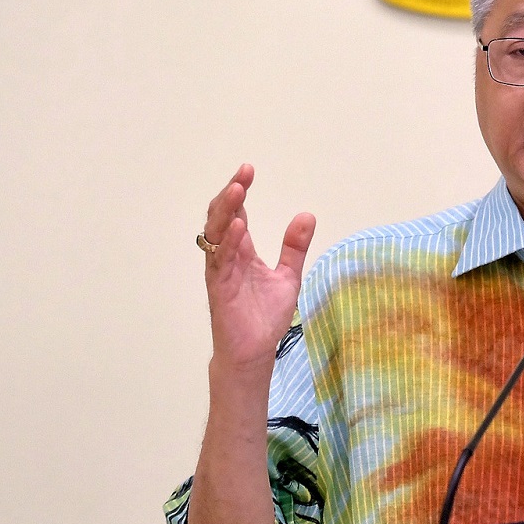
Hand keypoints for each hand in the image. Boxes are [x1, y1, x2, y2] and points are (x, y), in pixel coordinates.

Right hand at [201, 164, 315, 372]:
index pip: (238, 214)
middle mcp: (228, 257)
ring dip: (225, 212)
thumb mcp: (288, 275)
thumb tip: (307, 215)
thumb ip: (295, 247)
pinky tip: (237, 226)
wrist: (255, 352)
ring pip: (215, 235)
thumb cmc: (264, 317)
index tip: (248, 170)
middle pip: (221, 217)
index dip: (240, 192)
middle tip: (243, 173)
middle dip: (230, 194)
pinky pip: (220, 261)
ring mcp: (221, 271)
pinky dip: (228, 243)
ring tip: (237, 190)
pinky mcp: (220, 289)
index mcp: (242, 251)